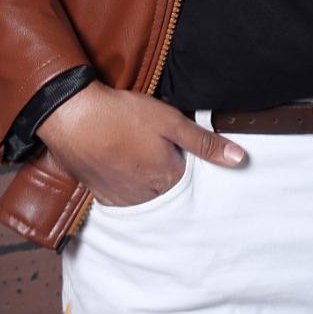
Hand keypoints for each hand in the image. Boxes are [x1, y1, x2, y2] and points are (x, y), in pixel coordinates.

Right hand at [37, 81, 244, 206]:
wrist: (73, 116)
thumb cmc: (123, 114)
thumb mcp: (171, 121)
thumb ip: (205, 142)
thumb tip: (239, 159)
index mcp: (168, 177)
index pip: (187, 171)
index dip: (178, 149)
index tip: (166, 135)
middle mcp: (145, 196)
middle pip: (165, 184)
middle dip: (161, 164)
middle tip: (144, 138)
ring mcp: (120, 198)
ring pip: (143, 193)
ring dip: (141, 175)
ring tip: (130, 147)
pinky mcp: (99, 196)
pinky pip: (120, 196)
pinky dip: (121, 181)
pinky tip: (115, 160)